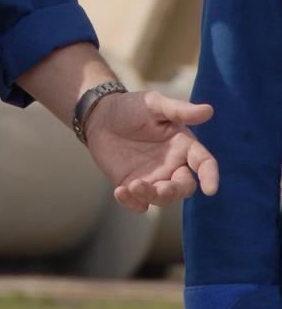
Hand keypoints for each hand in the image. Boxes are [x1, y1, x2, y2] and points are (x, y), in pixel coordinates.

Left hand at [83, 90, 218, 211]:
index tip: (210, 190)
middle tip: (162, 189)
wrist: (100, 116)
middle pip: (184, 187)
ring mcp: (154, 178)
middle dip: (175, 191)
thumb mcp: (154, 104)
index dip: (210, 176)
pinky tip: (120, 191)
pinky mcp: (133, 186)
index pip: (204, 163)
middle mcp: (172, 166)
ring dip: (150, 196)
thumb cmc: (132, 107)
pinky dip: (131, 203)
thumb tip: (209, 110)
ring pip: (162, 198)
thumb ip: (179, 111)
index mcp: (183, 146)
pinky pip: (138, 204)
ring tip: (133, 185)